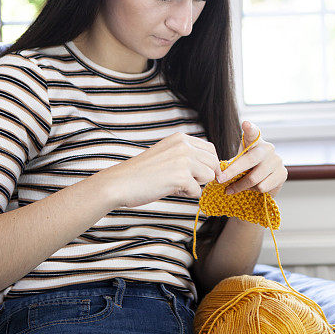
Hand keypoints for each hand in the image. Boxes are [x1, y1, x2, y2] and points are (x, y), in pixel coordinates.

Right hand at [101, 131, 222, 207]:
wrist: (120, 183)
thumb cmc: (142, 172)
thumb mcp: (167, 153)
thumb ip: (186, 154)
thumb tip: (212, 166)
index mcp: (181, 138)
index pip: (211, 149)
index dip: (210, 164)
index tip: (201, 174)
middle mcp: (184, 146)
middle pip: (214, 163)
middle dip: (204, 175)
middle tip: (186, 182)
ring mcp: (183, 160)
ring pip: (209, 176)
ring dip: (196, 185)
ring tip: (176, 184)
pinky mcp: (181, 177)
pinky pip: (198, 191)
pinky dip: (186, 194)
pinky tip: (170, 190)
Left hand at [217, 120, 287, 196]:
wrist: (267, 177)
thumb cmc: (249, 166)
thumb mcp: (240, 160)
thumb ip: (233, 163)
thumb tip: (220, 170)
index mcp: (255, 141)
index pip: (253, 132)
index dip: (250, 128)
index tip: (245, 124)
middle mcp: (268, 148)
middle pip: (249, 160)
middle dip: (232, 172)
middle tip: (220, 179)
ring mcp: (277, 161)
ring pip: (254, 179)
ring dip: (241, 186)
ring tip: (236, 187)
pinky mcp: (283, 174)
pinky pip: (262, 187)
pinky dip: (253, 191)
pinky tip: (252, 188)